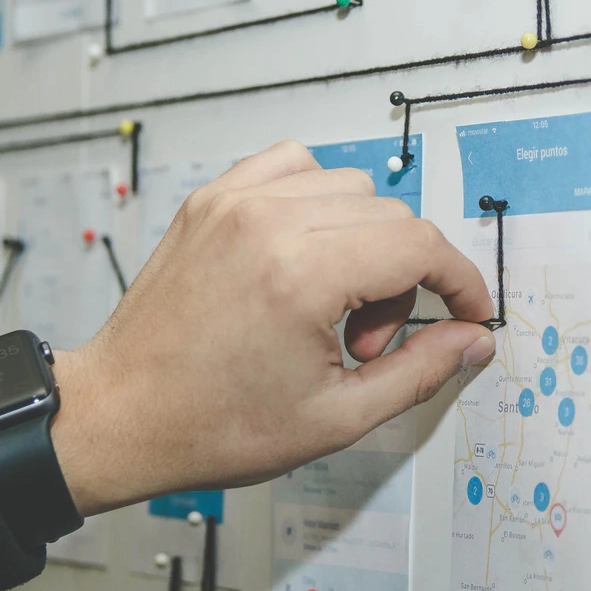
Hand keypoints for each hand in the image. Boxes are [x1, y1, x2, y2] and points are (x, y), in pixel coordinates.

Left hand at [50, 141, 496, 515]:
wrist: (120, 416)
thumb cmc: (209, 424)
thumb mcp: (336, 418)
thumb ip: (419, 372)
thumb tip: (470, 339)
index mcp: (300, 275)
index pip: (421, 246)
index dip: (460, 282)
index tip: (468, 312)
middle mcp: (267, 222)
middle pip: (392, 217)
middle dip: (405, 280)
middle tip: (367, 344)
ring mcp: (234, 203)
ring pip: (350, 187)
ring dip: (364, 242)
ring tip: (331, 307)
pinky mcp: (211, 200)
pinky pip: (293, 166)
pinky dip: (317, 202)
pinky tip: (305, 257)